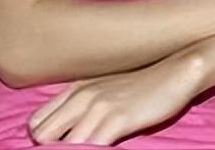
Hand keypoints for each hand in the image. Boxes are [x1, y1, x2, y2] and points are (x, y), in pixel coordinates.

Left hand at [28, 53, 202, 144]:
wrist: (179, 71)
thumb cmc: (146, 86)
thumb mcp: (107, 90)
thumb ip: (84, 106)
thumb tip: (70, 133)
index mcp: (76, 89)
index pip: (36, 123)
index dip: (43, 141)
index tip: (60, 146)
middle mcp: (81, 96)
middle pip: (41, 135)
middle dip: (52, 149)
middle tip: (73, 149)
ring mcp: (98, 107)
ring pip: (61, 145)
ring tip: (88, 148)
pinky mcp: (117, 119)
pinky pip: (89, 147)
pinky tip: (104, 148)